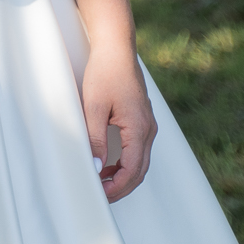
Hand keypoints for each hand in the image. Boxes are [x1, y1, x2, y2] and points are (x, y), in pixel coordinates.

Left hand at [82, 44, 155, 201]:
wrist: (116, 48)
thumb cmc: (105, 72)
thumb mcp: (94, 106)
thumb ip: (96, 138)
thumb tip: (98, 167)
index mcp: (139, 129)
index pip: (132, 171)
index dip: (117, 187)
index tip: (100, 194)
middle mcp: (148, 129)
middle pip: (139, 170)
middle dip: (121, 187)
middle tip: (101, 195)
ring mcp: (147, 125)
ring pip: (140, 161)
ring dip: (123, 175)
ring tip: (101, 182)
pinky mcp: (142, 119)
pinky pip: (137, 149)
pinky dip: (125, 162)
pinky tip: (108, 163)